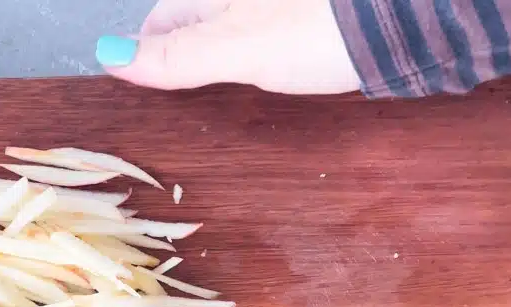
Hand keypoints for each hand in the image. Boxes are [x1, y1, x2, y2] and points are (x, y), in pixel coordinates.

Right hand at [95, 0, 360, 93]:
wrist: (400, 18)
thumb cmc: (321, 29)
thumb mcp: (239, 49)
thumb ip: (176, 57)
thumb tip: (110, 57)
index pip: (164, 18)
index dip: (149, 51)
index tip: (140, 83)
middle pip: (198, 19)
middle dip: (187, 51)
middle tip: (182, 94)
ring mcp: (279, 8)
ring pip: (236, 24)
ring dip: (226, 52)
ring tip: (227, 87)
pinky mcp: (313, 18)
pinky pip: (273, 29)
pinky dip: (267, 47)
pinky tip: (281, 65)